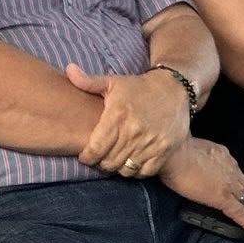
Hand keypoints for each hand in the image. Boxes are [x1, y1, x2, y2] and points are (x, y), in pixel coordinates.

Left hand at [69, 62, 189, 176]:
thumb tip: (69, 70)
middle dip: (101, 163)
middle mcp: (133, 132)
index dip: (87, 157)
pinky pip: (144, 172)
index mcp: (117, 116)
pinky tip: (132, 161)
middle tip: (100, 158)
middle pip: (108, 162)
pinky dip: (136, 171)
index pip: (95, 149)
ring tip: (115, 159)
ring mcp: (150, 143)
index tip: (86, 155)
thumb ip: (88, 81)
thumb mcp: (113, 82)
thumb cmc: (139, 87)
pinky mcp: (164, 150)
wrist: (174, 88)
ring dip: (118, 167)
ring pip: (125, 169)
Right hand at [157, 139, 243, 235]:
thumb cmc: (174, 149)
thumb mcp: (194, 150)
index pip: (239, 175)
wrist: (173, 151)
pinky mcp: (223, 197)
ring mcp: (228, 183)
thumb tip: (194, 165)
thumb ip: (199, 159)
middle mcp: (230, 168)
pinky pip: (241, 213)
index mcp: (223, 156)